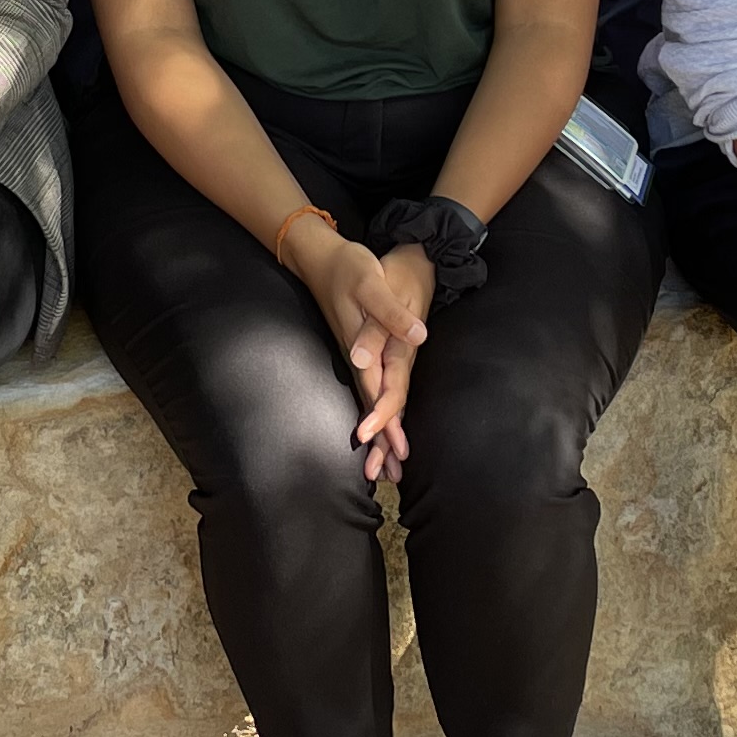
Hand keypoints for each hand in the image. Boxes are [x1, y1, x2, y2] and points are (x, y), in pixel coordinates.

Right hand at [296, 227, 433, 478]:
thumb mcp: (370, 283)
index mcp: (364, 347)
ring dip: (378, 435)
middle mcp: (359, 358)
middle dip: (380, 443)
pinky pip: (368, 390)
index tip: (393, 450)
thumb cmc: (349, 268)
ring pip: (369, 402)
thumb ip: (389, 314)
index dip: (386, 421)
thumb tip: (415, 338)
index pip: (377, 392)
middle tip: (389, 478)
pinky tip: (377, 426)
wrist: (321, 258)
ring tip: (384, 468)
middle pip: (372, 406)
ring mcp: (357, 357)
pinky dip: (374, 412)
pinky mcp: (358, 351)